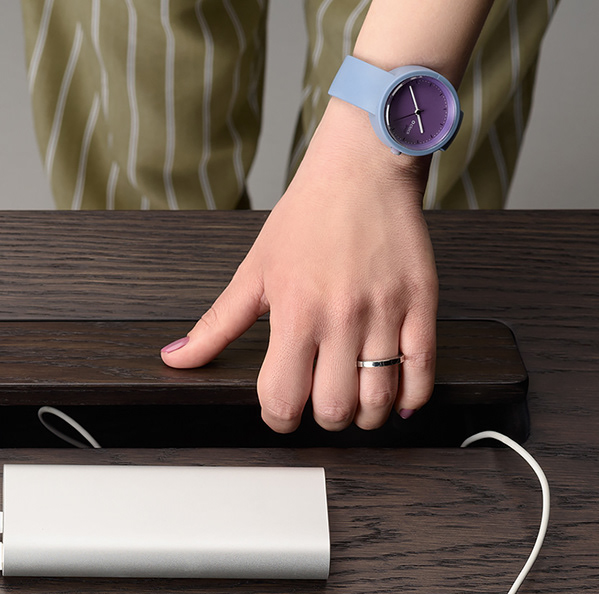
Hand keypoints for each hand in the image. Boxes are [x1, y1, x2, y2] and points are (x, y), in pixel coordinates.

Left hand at [160, 101, 438, 432]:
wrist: (364, 167)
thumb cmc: (308, 215)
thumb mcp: (253, 271)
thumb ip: (217, 324)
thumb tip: (176, 358)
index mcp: (295, 312)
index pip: (282, 399)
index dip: (277, 419)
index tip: (280, 412)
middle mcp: (341, 317)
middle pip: (334, 408)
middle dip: (323, 421)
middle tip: (320, 406)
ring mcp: (385, 312)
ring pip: (380, 399)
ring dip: (365, 416)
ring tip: (357, 405)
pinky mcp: (422, 303)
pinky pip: (423, 370)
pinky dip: (412, 397)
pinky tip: (399, 400)